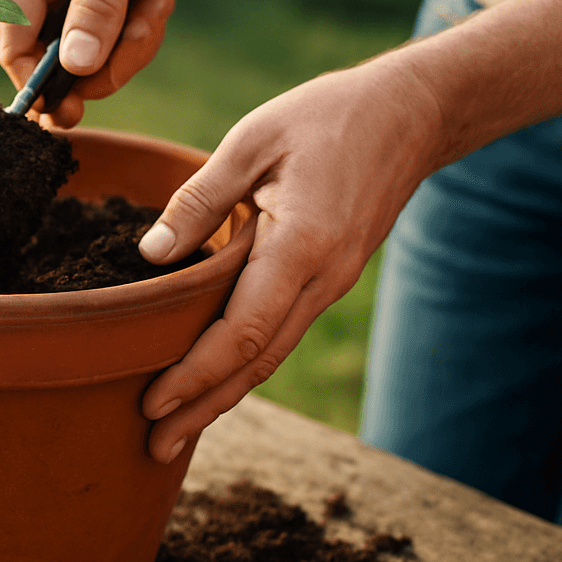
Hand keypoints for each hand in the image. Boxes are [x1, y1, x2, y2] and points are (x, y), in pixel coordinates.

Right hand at [0, 0, 177, 126]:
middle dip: (107, 62)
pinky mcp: (73, 25)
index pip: (13, 50)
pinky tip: (153, 3)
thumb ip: (97, 6)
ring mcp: (48, 14)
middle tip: (151, 21)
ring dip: (129, 50)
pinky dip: (132, 44)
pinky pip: (100, 62)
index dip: (39, 86)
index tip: (74, 109)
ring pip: (82, 73)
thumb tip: (75, 67)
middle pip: (50, 70)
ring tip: (157, 3)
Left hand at [138, 53, 443, 462]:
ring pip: (272, 354)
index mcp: (302, 247)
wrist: (410, 114)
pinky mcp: (330, 277)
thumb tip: (151, 254)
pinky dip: (247, 363)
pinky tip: (218, 374)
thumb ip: (200, 200)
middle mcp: (323, 279)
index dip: (195, 375)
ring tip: (178, 426)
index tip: (152, 403)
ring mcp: (332, 283)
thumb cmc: (328, 118)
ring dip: (224, 393)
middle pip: (257, 363)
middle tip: (155, 446)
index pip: (243, 333)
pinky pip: (283, 331)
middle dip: (204, 408)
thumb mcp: (253, 142)